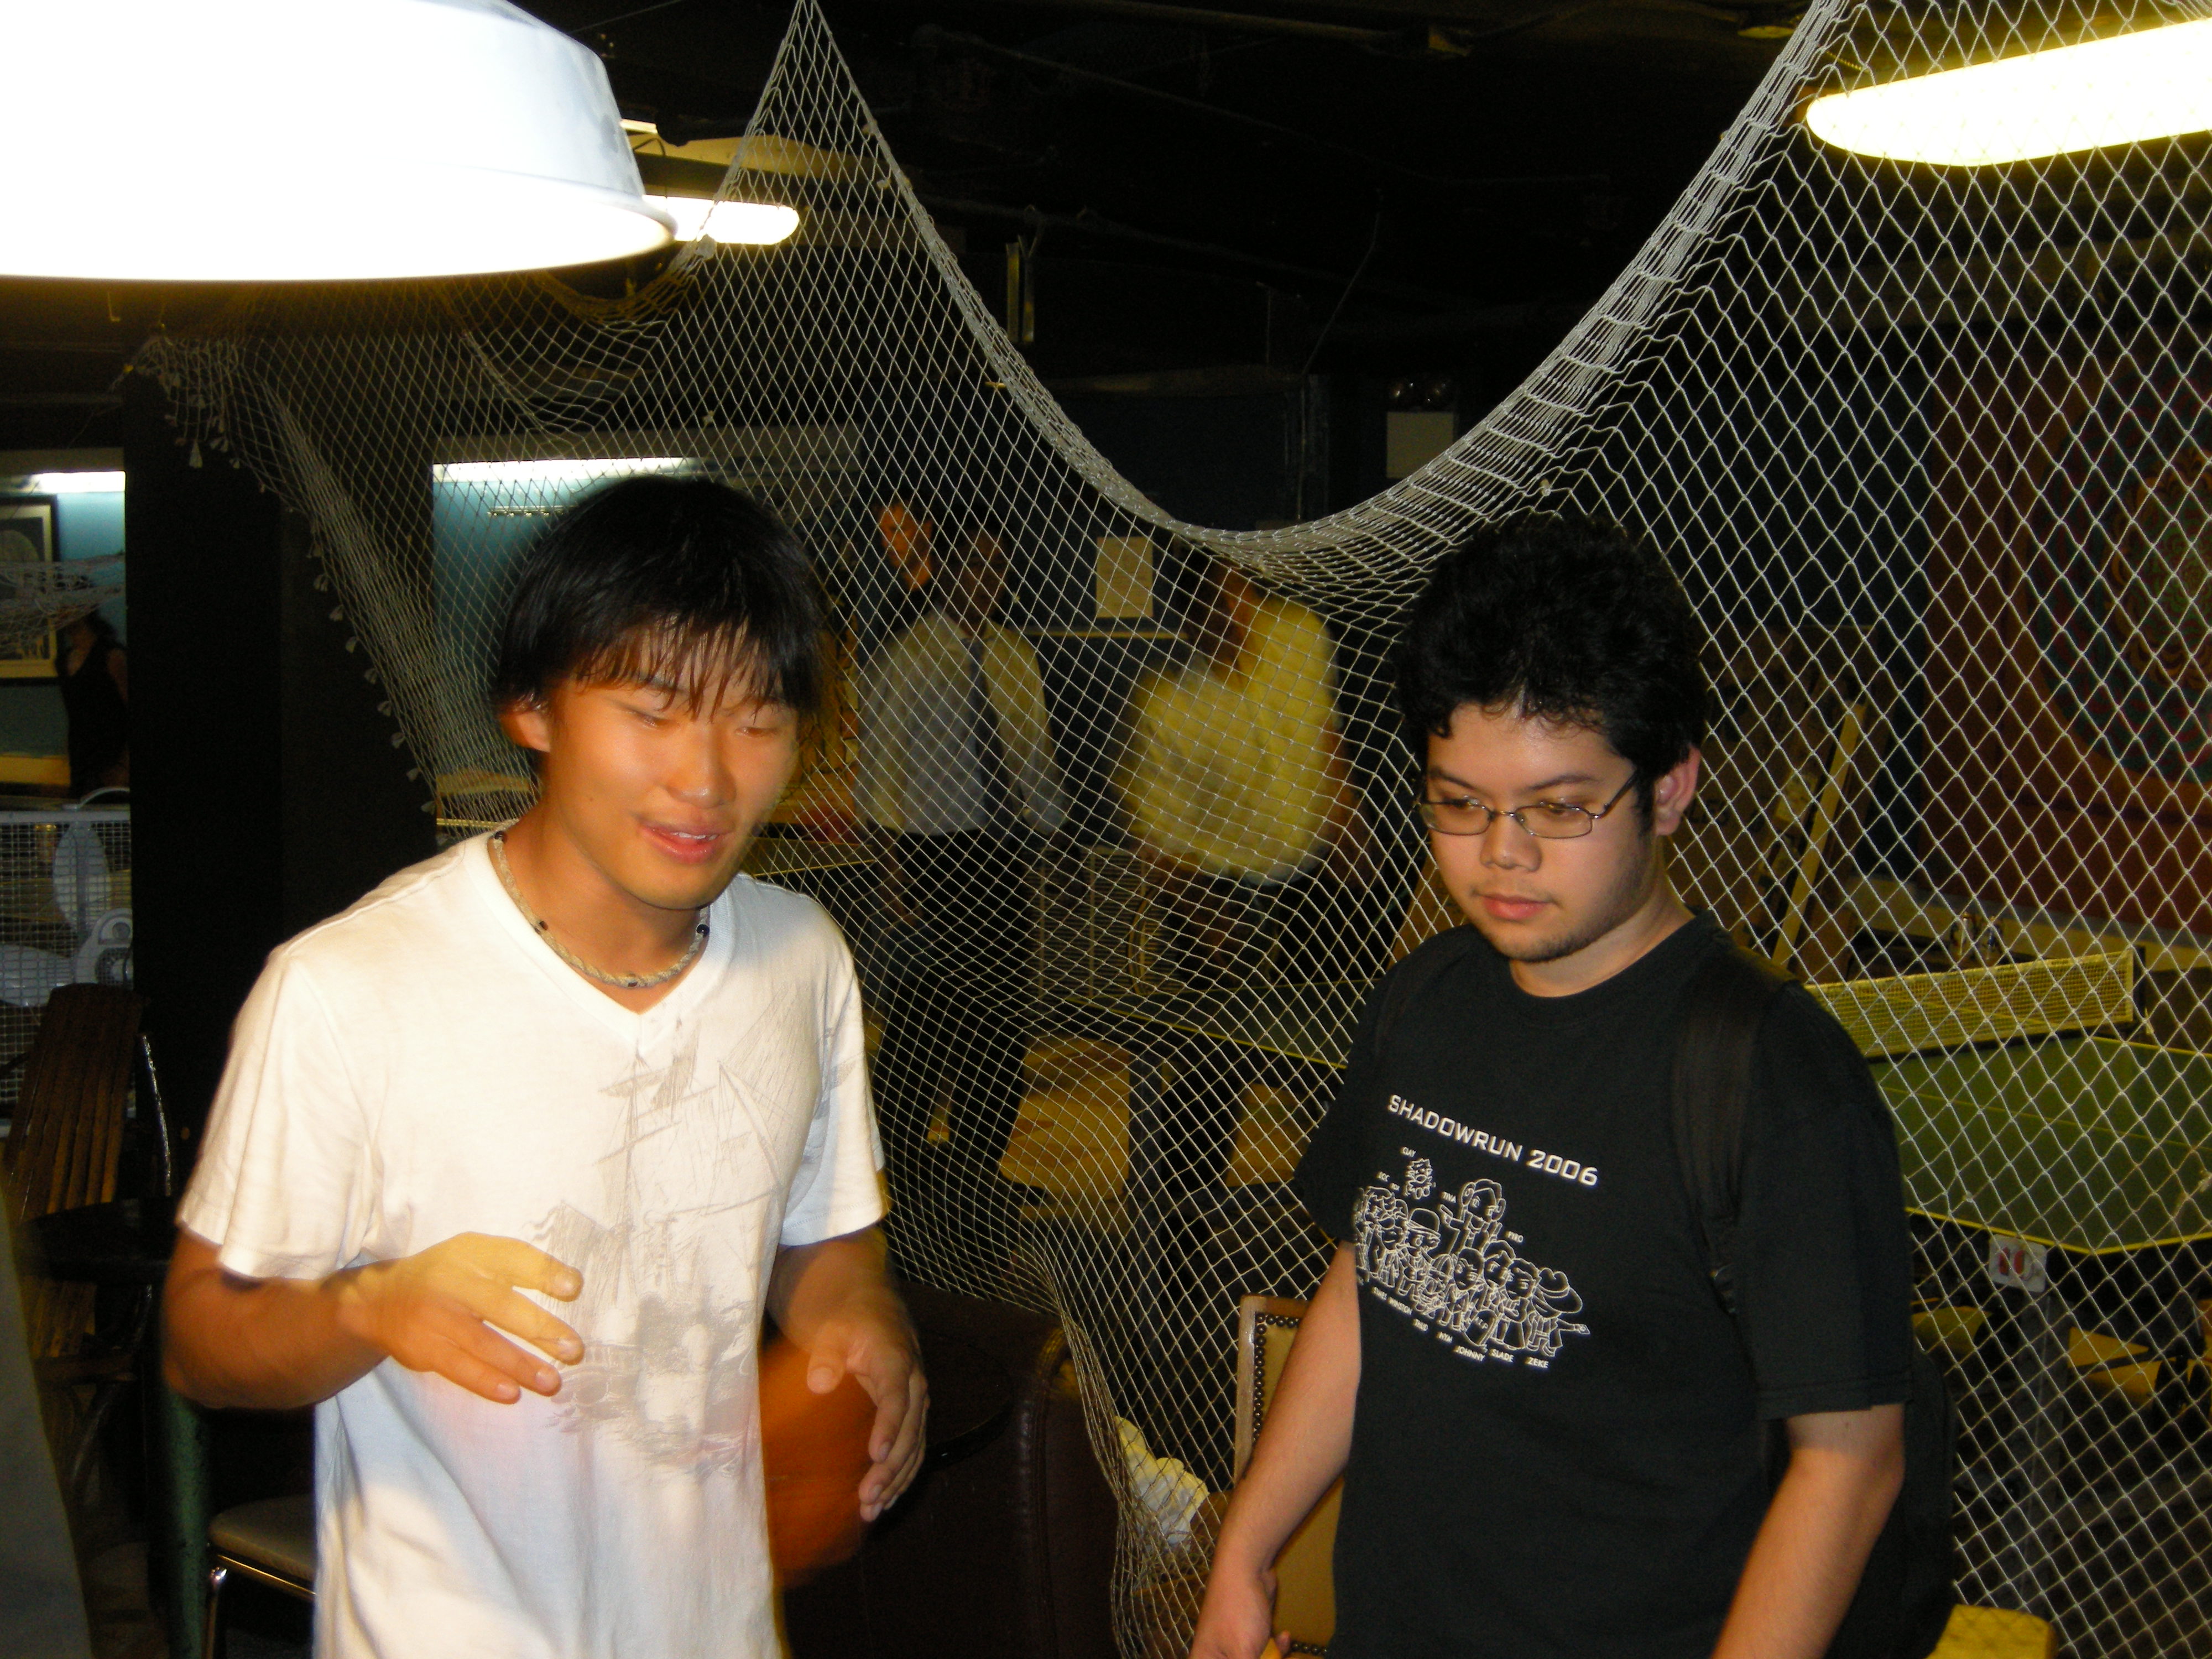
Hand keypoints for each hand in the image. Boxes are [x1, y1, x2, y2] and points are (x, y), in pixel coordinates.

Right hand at [332, 1232, 582, 1404]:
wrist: (381, 1300)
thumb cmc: (447, 1275)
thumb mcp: (474, 1254)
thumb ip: (517, 1263)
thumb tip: (571, 1284)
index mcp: (472, 1253)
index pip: (512, 1257)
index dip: (543, 1271)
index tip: (573, 1287)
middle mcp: (452, 1282)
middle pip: (500, 1305)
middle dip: (540, 1329)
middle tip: (573, 1348)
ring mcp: (437, 1317)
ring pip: (483, 1343)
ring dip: (520, 1365)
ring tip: (552, 1381)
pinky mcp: (424, 1349)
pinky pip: (459, 1368)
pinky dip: (486, 1381)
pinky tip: (512, 1392)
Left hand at [801, 1305, 926, 1519]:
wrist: (862, 1297)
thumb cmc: (843, 1313)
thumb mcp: (830, 1326)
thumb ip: (826, 1353)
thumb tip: (820, 1382)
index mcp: (896, 1358)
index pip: (897, 1397)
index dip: (889, 1427)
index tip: (875, 1455)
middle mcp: (913, 1380)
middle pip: (911, 1429)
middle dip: (892, 1467)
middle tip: (867, 1498)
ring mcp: (914, 1396)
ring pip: (916, 1443)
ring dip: (898, 1479)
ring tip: (873, 1511)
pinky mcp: (908, 1408)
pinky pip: (913, 1444)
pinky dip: (902, 1472)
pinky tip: (886, 1498)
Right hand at [1188, 1553, 1284, 1658]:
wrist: (1247, 1566)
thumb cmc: (1237, 1610)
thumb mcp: (1244, 1653)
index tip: (1252, 1658)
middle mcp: (1216, 1656)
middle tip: (1271, 1652)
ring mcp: (1233, 1645)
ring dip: (1273, 1657)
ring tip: (1279, 1646)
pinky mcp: (1249, 1634)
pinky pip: (1263, 1651)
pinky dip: (1276, 1648)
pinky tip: (1285, 1637)